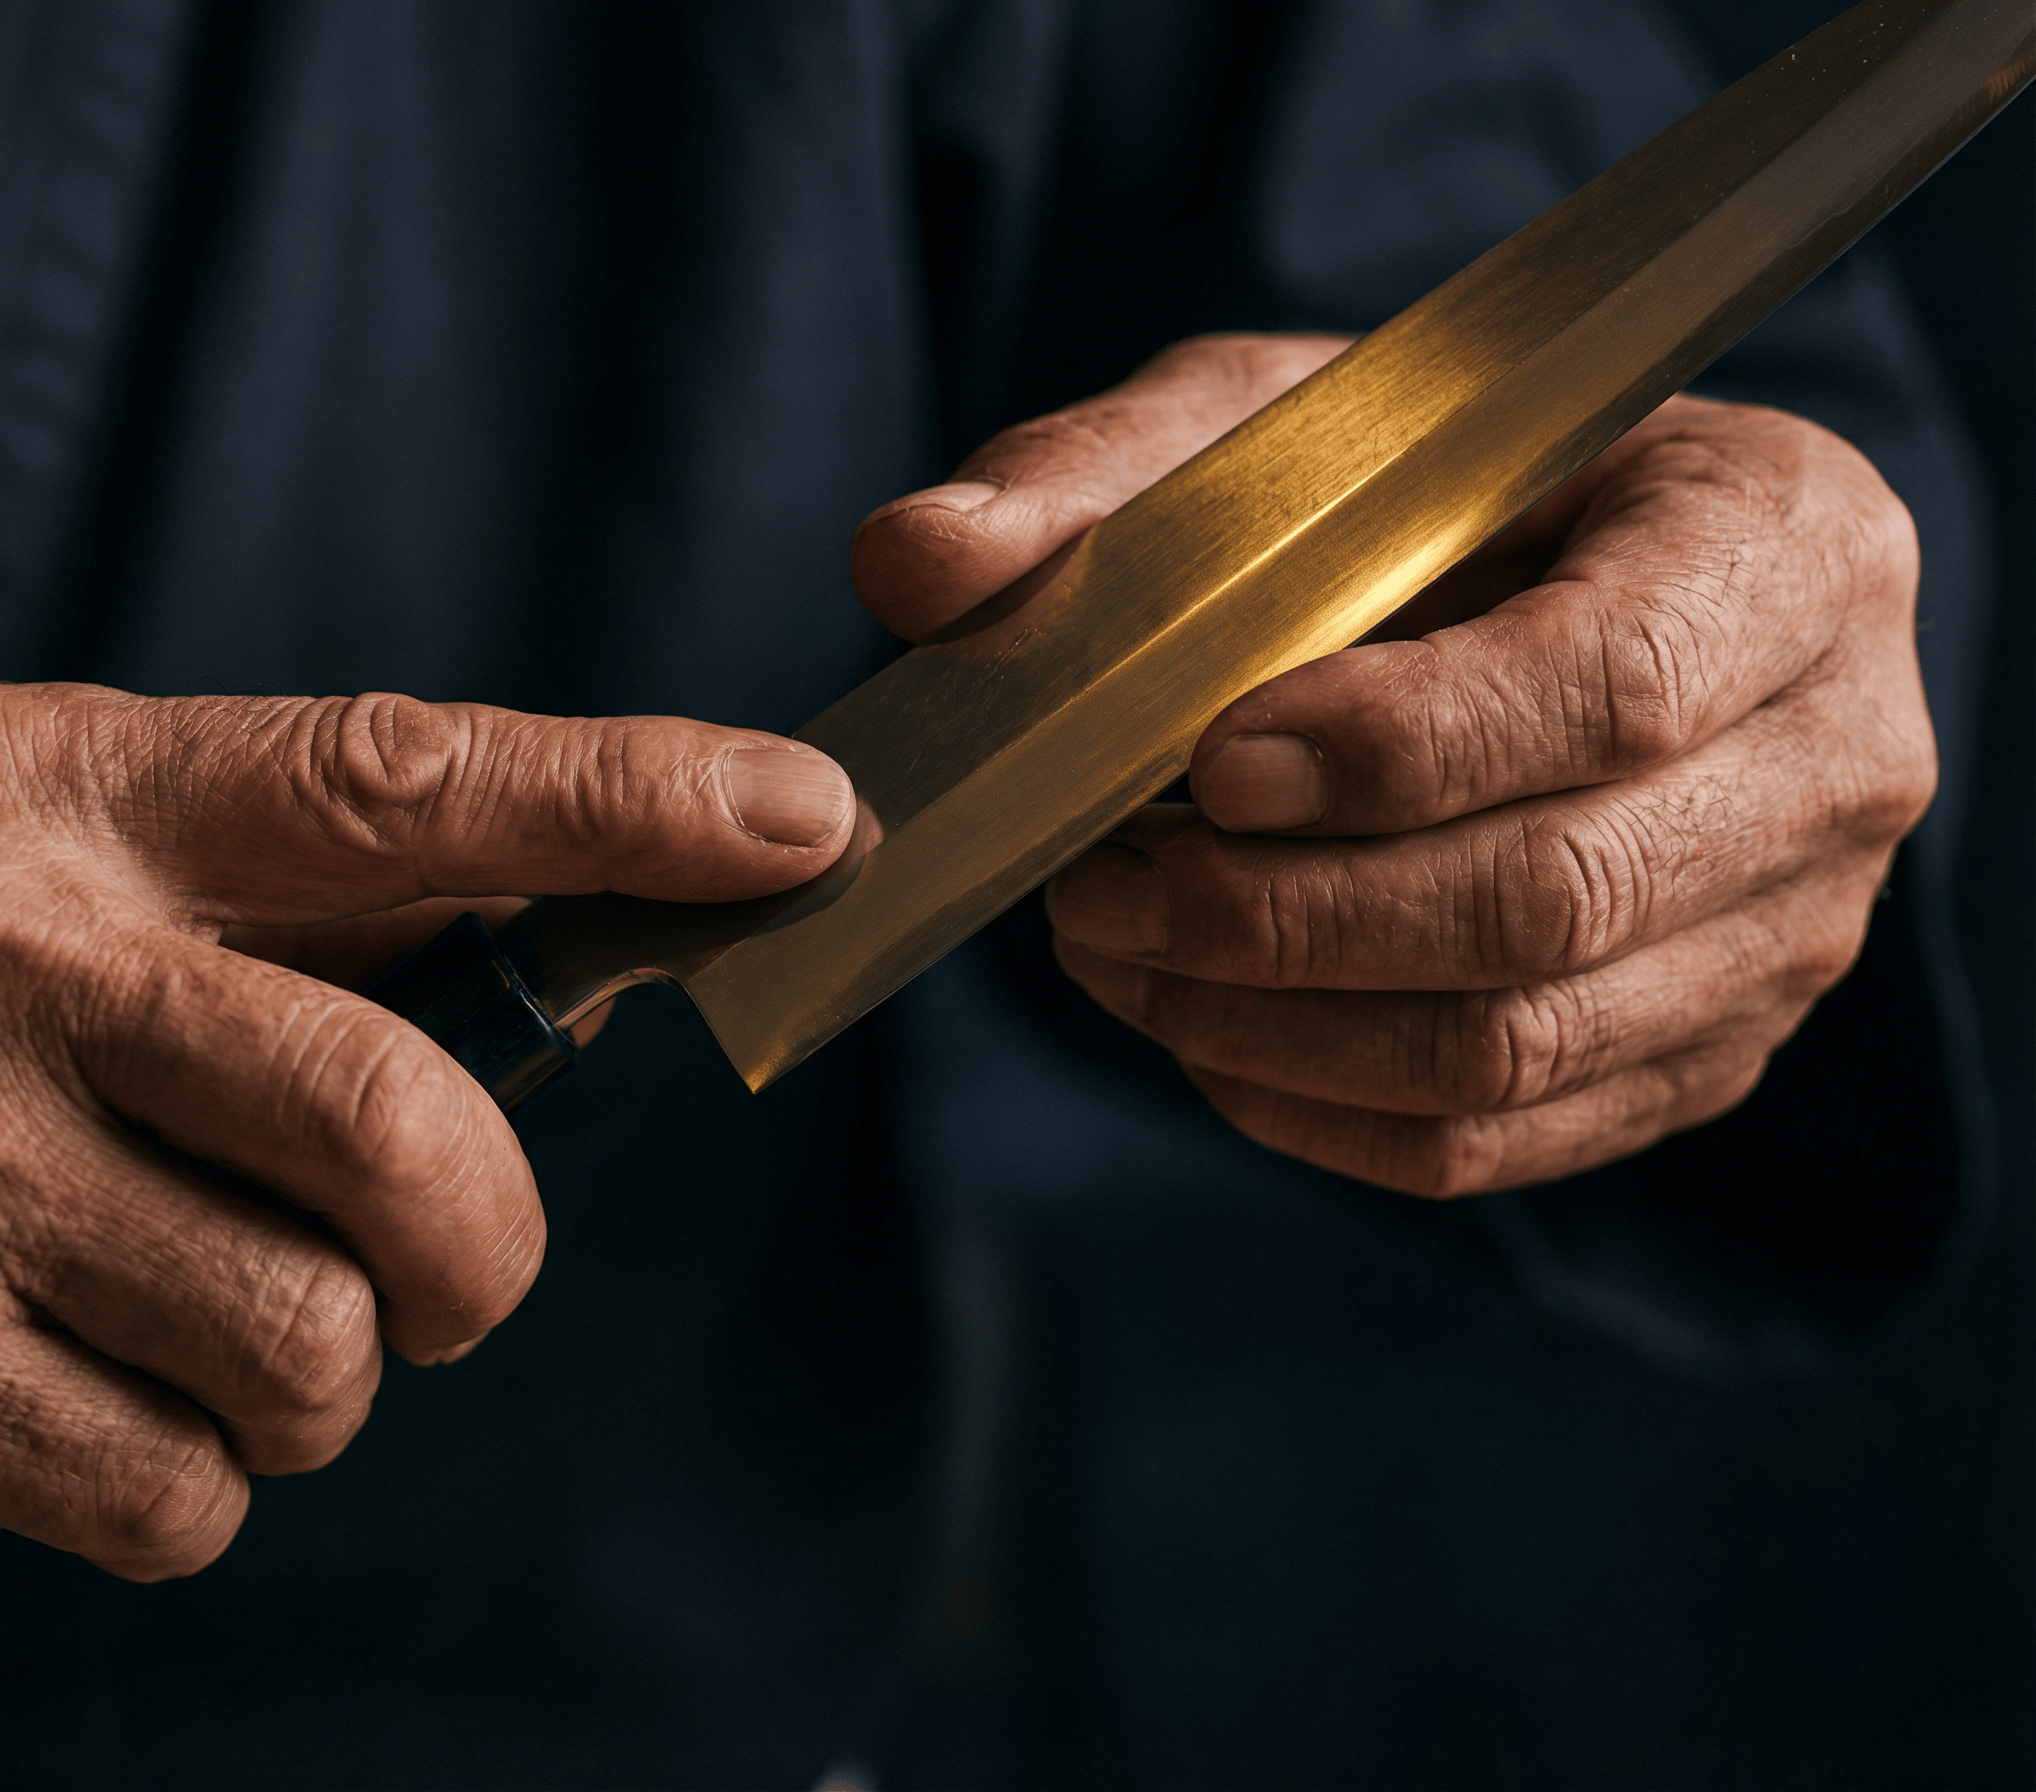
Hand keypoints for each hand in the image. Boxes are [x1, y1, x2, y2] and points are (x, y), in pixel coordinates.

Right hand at [0, 682, 851, 1574]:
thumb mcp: (13, 848)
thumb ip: (274, 895)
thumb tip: (575, 962)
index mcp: (57, 792)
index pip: (399, 779)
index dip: (628, 801)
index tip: (804, 821)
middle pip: (399, 1121)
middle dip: (487, 1241)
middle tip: (460, 1273)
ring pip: (311, 1337)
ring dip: (324, 1375)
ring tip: (219, 1333)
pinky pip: (179, 1486)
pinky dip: (196, 1482)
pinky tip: (100, 1413)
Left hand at [853, 334, 1933, 1194]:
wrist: (1565, 592)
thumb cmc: (1436, 492)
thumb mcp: (1287, 427)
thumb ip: (1104, 476)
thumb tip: (911, 562)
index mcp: (1782, 541)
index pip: (1618, 684)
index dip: (1402, 748)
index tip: (1208, 759)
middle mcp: (1838, 752)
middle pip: (1558, 895)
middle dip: (1285, 915)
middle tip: (1094, 885)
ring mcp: (1789, 932)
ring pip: (1517, 1048)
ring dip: (1272, 1022)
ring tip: (1113, 947)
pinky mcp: (1704, 1053)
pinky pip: (1502, 1143)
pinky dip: (1314, 1110)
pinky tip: (1195, 1030)